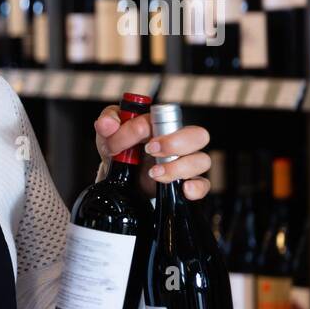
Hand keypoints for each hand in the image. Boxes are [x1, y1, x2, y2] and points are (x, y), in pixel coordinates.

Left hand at [93, 105, 211, 199]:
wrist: (118, 179)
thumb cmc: (121, 150)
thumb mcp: (108, 134)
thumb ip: (107, 123)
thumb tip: (107, 124)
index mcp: (163, 125)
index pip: (170, 118)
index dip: (155, 128)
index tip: (139, 141)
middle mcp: (180, 142)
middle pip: (199, 135)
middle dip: (176, 143)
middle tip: (151, 151)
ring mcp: (185, 163)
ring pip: (201, 160)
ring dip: (178, 167)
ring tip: (154, 173)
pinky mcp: (185, 184)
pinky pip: (203, 185)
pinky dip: (196, 188)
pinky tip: (183, 190)